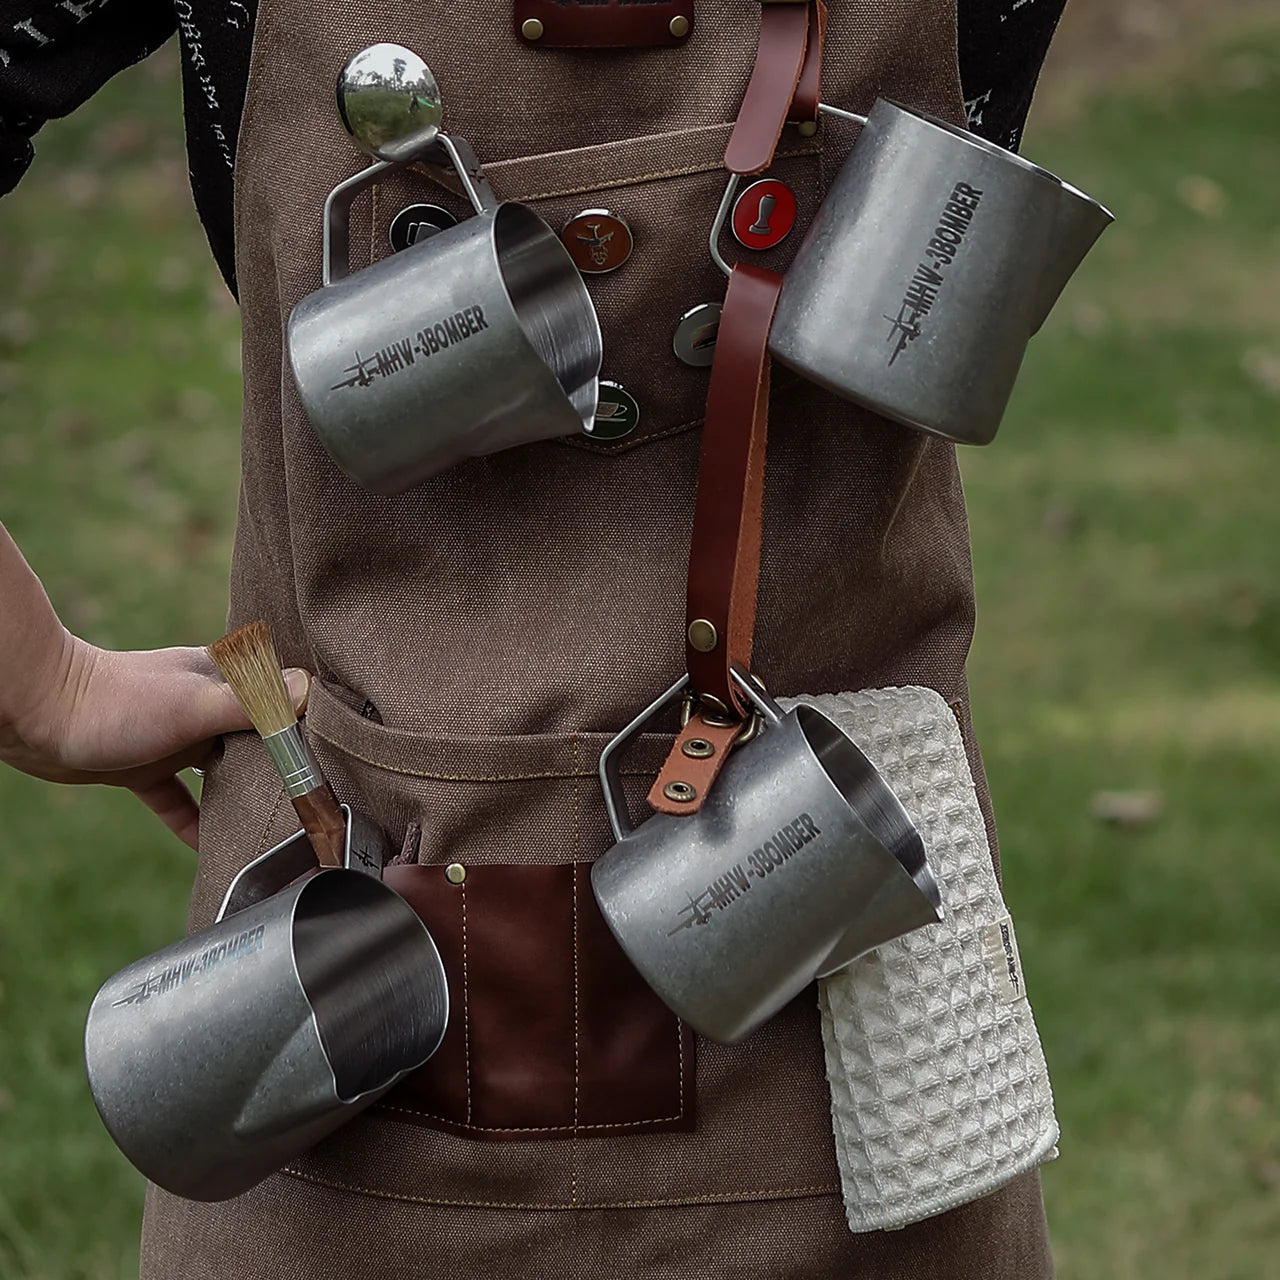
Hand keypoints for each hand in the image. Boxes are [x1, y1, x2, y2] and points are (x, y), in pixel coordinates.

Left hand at [0, 631, 308, 849]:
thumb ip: (251, 703)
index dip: (310, 721)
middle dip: (283, 764)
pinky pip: (179, 799)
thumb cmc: (116, 701)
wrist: (37, 713)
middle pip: (257, 737)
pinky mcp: (145, 767)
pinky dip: (195, 820)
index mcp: (222, 679)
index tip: (341, 751)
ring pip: (221, 770)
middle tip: (316, 799)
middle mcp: (205, 705)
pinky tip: (212, 846)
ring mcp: (175, 737)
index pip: (280, 696)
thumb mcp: (193, 704)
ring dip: (242, 794)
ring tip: (274, 826)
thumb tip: (309, 691)